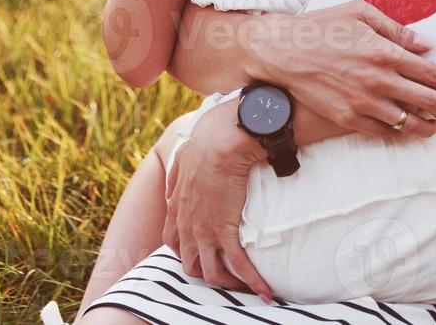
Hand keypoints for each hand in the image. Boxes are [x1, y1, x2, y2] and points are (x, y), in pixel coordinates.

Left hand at [161, 106, 274, 301]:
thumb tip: (171, 187)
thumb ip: (174, 177)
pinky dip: (252, 282)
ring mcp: (204, 232)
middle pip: (190, 264)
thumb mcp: (181, 161)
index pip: (173, 243)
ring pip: (210, 273)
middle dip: (206, 271)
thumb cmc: (204, 145)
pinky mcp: (224, 232)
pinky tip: (265, 292)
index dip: (186, 252)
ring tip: (245, 287)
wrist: (219, 143)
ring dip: (227, 283)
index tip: (201, 252)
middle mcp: (186, 226)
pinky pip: (238, 266)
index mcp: (176, 209)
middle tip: (225, 272)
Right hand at [247, 0, 435, 137]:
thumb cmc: (321, 27)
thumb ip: (396, 28)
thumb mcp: (360, 12)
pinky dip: (396, 133)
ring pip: (408, 123)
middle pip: (427, 101)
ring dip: (426, 126)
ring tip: (432, 126)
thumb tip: (425, 44)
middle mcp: (379, 80)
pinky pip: (382, 132)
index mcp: (386, 52)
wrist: (283, 51)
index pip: (433, 74)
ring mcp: (364, 102)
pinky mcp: (347, 118)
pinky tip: (401, 129)